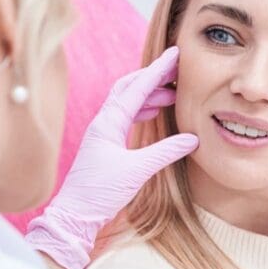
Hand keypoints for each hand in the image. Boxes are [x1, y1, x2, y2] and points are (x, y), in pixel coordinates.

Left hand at [25, 46, 197, 268]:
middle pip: (128, 87)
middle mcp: (103, 122)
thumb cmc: (100, 193)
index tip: (175, 53)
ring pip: (127, 102)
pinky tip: (154, 114)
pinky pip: (125, 116)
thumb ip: (165, 152)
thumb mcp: (138, 171)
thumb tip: (192, 138)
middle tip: (176, 71)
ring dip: (149, 94)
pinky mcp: (105, 145)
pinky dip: (142, 110)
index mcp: (108, 122)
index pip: (137, 88)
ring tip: (172, 94)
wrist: (74, 215)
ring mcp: (103, 133)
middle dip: (153, 76)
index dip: (158, 70)